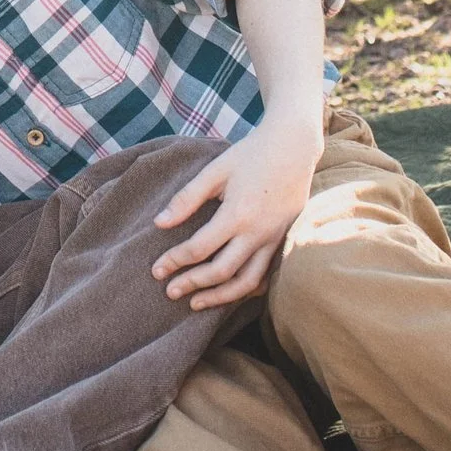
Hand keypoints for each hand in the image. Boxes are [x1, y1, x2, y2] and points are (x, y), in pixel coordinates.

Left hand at [152, 121, 319, 310]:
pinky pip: (266, 276)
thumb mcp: (215, 170)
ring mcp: (274, 240)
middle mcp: (258, 233)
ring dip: (219, 297)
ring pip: (247, 282)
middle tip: (170, 291)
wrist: (294, 148)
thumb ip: (187, 198)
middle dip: (193, 284)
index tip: (157, 270)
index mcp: (237, 214)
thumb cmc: (251, 155)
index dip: (175, 261)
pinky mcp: (283, 241)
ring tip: (196, 303)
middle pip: (221, 272)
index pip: (199, 248)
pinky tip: (229, 293)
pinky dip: (247, 290)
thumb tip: (159, 223)